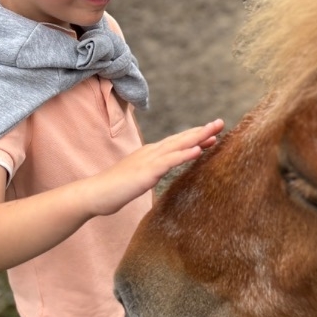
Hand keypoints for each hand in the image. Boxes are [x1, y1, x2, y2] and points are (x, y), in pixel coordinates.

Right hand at [91, 119, 224, 214]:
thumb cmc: (115, 189)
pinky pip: (169, 162)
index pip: (177, 142)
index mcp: (151, 154)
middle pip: (181, 138)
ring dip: (198, 136)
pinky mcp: (146, 172)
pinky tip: (198, 150)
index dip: (195, 136)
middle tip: (221, 123)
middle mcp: (152, 152)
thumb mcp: (139, 178)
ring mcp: (149, 160)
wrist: (94, 194)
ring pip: (178, 145)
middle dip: (202, 130)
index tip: (213, 133)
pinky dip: (184, 154)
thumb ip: (152, 172)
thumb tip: (161, 171)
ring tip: (215, 130)